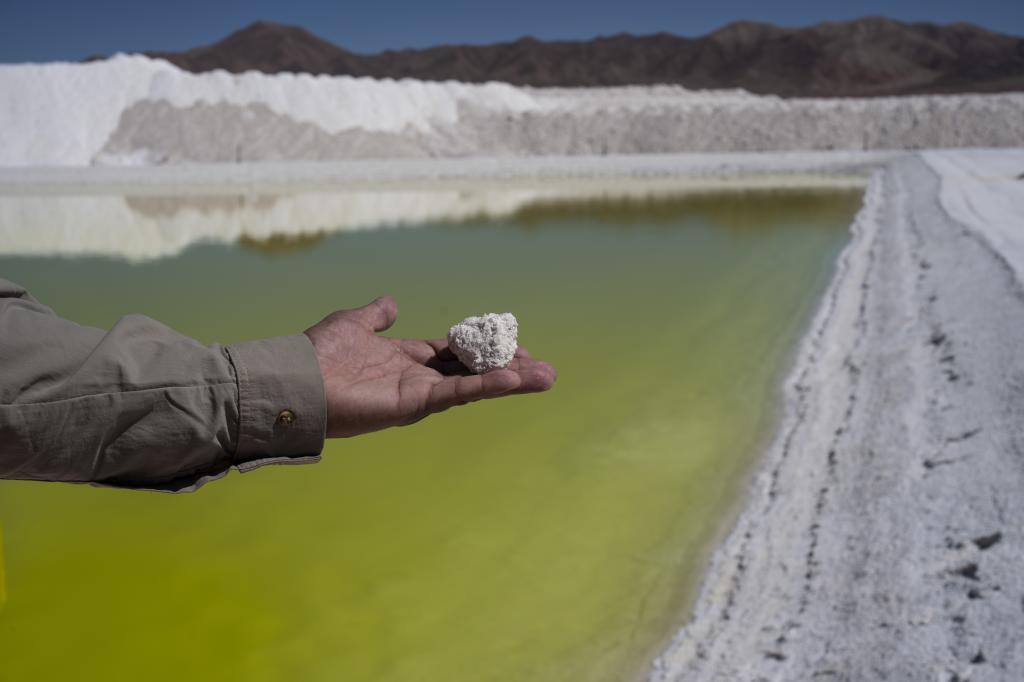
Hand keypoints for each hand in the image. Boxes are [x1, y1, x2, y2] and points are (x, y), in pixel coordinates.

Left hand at [304, 296, 556, 437]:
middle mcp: (417, 377)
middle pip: (473, 371)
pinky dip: (485, 386)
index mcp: (406, 358)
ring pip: (474, 384)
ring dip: (510, 380)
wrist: (296, 379)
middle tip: (544, 368)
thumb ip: (374, 315)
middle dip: (508, 368)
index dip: (484, 348)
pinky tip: (514, 379)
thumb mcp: (351, 323)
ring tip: (547, 378)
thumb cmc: (318, 353)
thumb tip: (390, 302)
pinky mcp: (414, 404)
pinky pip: (457, 393)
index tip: (515, 344)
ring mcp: (418, 393)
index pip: (455, 353)